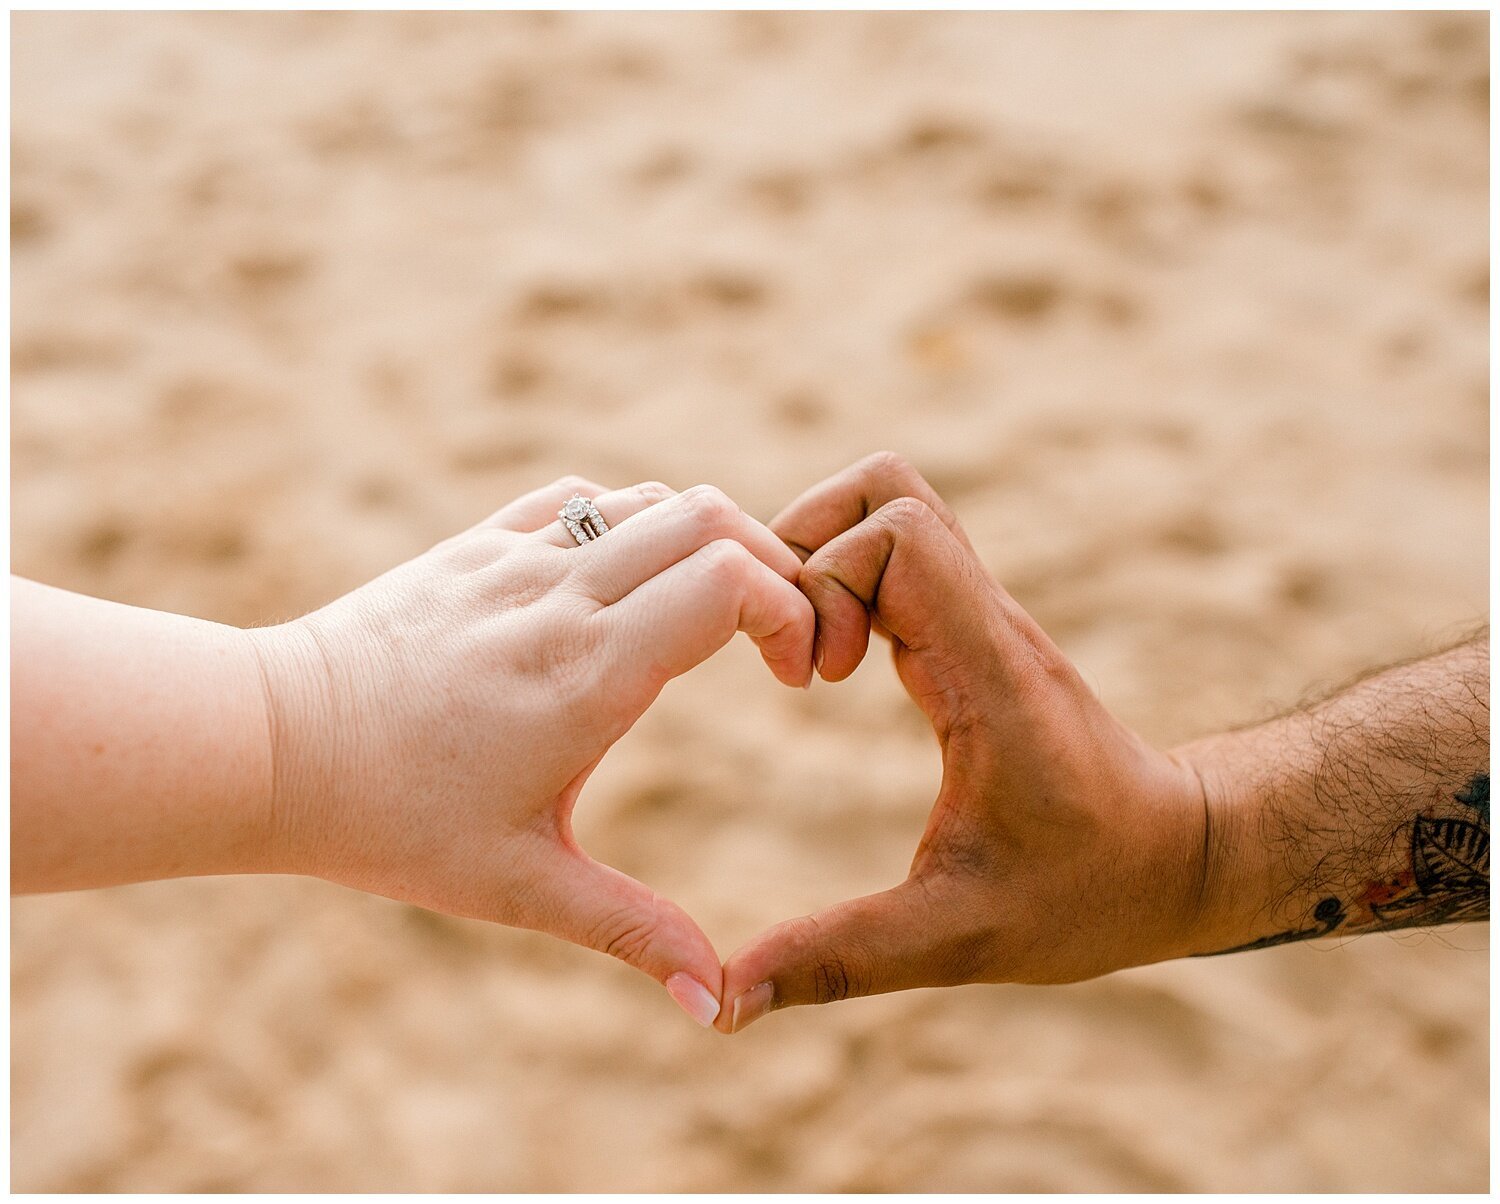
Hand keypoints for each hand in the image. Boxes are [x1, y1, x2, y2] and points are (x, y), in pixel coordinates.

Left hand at [247, 477, 813, 1026]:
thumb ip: (630, 931)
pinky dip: (630, 521)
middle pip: (711, 517)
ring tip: (710, 617)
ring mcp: (514, 559)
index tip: (796, 677)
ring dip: (706, 541)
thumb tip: (713, 1004)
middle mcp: (560, 597)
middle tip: (778, 639)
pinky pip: (578, 499)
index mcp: (587, 674)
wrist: (267, 744)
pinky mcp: (474, 546)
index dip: (792, 612)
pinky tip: (621, 584)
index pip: (730, 581)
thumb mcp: (519, 886)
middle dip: (774, 565)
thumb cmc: (389, 822)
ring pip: (650, 499)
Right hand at [716, 454, 1207, 1031]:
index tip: (818, 683)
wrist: (1184, 856)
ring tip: (807, 659)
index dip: (826, 582)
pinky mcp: (975, 629)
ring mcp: (985, 616)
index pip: (899, 532)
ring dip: (824, 559)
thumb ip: (839, 961)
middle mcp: (988, 621)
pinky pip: (900, 554)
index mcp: (988, 672)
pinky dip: (846, 582)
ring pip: (894, 506)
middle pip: (887, 489)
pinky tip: (831, 667)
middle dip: (808, 547)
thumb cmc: (1090, 891)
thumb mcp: (958, 937)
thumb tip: (724, 1004)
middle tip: (795, 655)